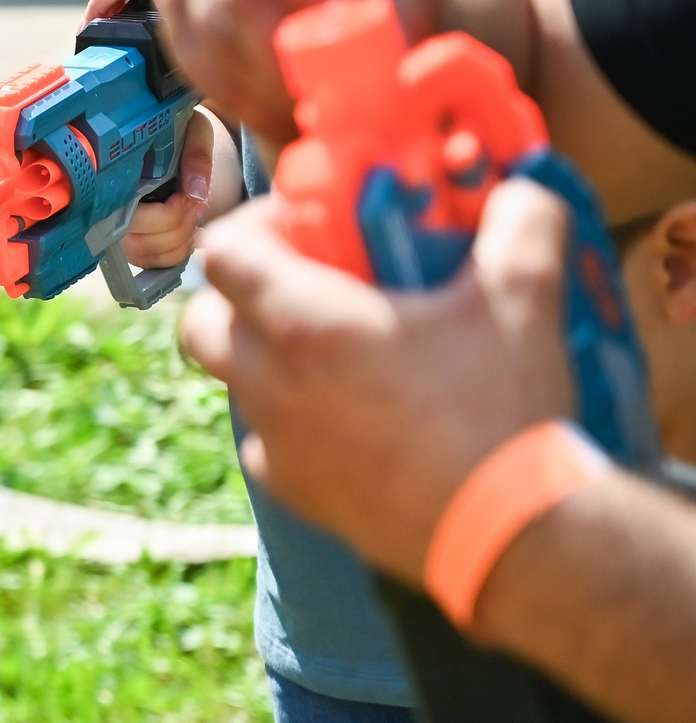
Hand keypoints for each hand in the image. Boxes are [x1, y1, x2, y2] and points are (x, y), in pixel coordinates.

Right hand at [121, 108, 228, 269]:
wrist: (171, 136)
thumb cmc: (177, 132)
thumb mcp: (192, 129)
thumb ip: (195, 153)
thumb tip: (196, 190)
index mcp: (113, 178)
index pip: (130, 216)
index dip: (166, 215)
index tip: (188, 196)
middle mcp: (107, 210)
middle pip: (139, 242)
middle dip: (178, 225)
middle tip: (197, 202)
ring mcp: (117, 230)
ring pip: (147, 254)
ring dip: (181, 238)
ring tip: (195, 212)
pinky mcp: (131, 244)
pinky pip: (153, 262)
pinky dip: (178, 252)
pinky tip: (190, 231)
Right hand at [162, 0, 439, 144]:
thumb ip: (402, 11)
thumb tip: (385, 69)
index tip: (337, 37)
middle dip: (284, 53)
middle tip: (324, 96)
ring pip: (211, 29)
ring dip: (261, 83)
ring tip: (307, 104)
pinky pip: (190, 54)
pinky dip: (234, 91)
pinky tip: (274, 99)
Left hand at [178, 181, 573, 582]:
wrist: (505, 531)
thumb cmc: (502, 407)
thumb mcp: (525, 297)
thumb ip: (520, 224)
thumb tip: (517, 190)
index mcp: (302, 323)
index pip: (222, 254)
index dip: (254, 227)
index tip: (303, 227)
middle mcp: (267, 381)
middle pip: (198, 322)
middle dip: (231, 296)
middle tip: (296, 286)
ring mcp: (272, 442)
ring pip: (232, 382)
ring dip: (261, 356)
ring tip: (331, 348)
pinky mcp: (291, 491)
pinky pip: (266, 439)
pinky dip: (289, 418)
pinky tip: (347, 414)